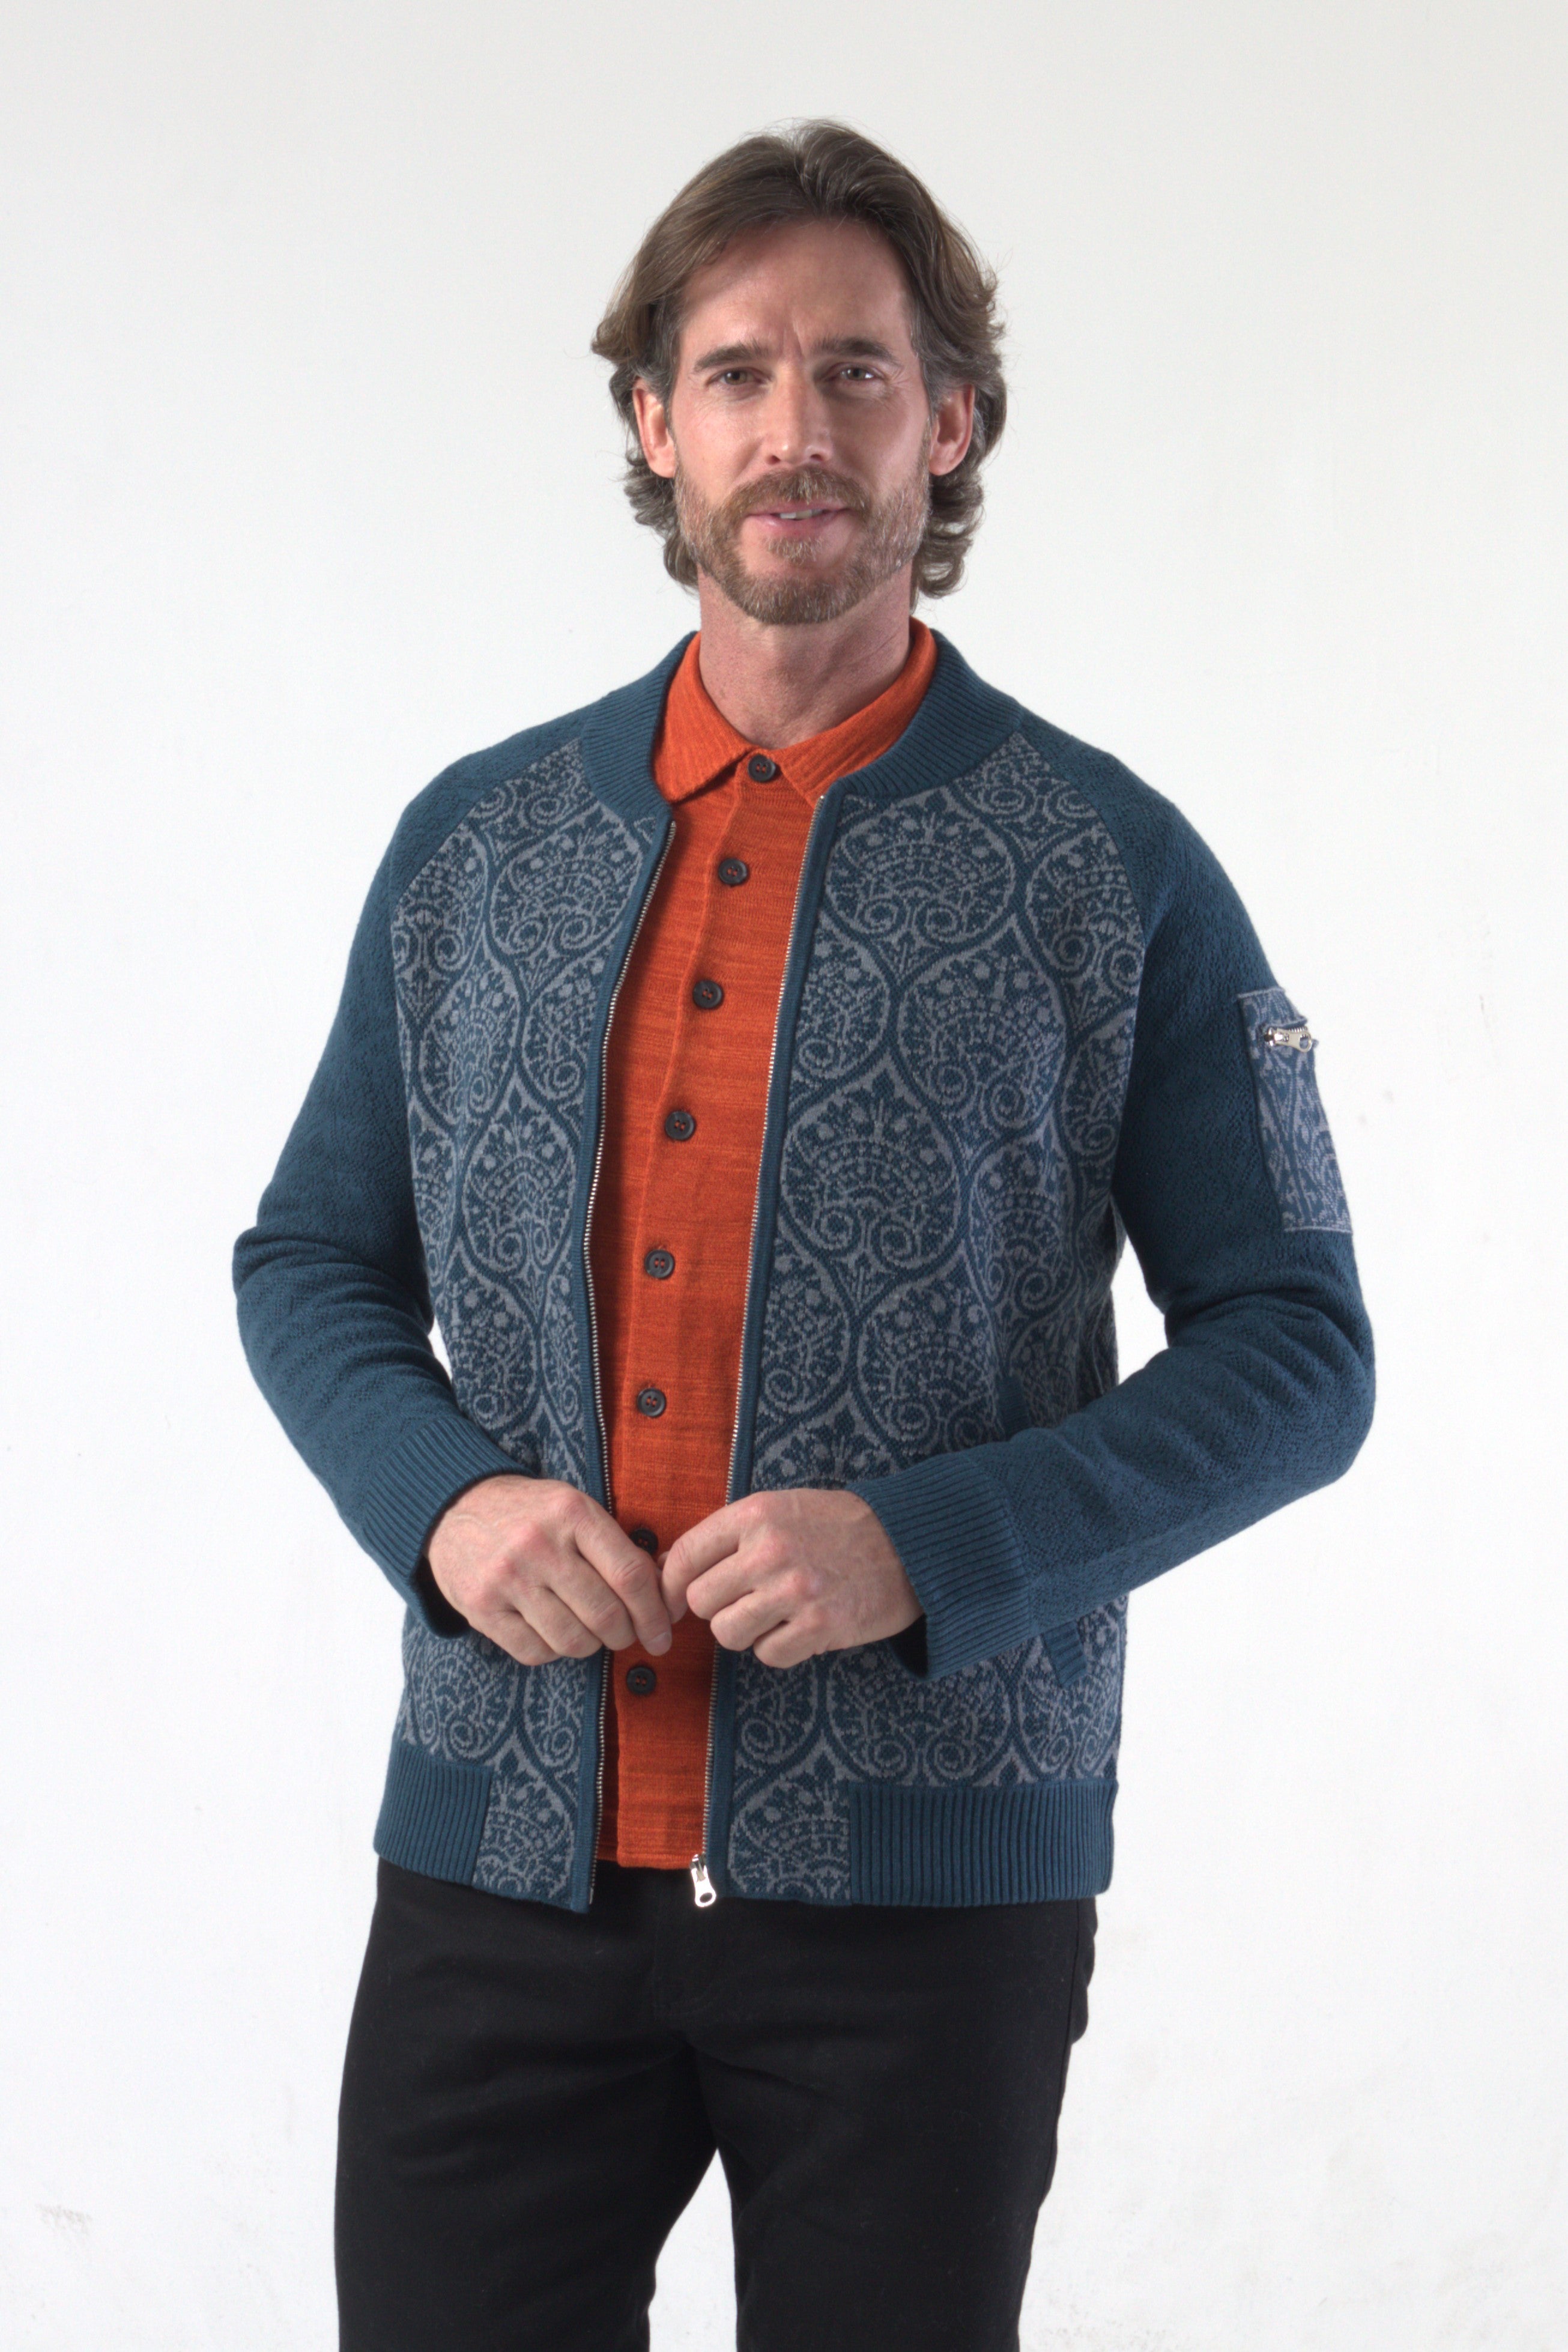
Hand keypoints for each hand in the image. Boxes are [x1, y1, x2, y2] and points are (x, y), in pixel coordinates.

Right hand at [426, 1476, 672, 1668]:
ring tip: (588, 1631)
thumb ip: (618, 1546)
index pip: (630, 1575)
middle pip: (606, 1614)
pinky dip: (554, 1651)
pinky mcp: (480, 1607)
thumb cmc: (531, 1513)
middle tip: (626, 1635)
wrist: (456, 1508)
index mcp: (572, 1513)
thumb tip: (666, 1592)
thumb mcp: (575, 1509)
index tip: (662, 1634)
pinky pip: (535, 1652)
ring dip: (591, 1645)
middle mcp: (539, 1545)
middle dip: (626, 1635)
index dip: (655, 1613)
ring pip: (573, 1640)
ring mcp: (507, 1578)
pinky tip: (553, 1631)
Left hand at [659, 1488, 920, 1669]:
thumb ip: (728, 1534)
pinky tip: (799, 1628)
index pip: (686, 1554)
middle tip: (744, 1601)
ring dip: (744, 1631)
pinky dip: (778, 1648)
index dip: (668, 1584)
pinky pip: (767, 1654)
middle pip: (700, 1600)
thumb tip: (665, 1567)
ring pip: (727, 1633)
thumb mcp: (780, 1509)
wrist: (908, 1544)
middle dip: (716, 1607)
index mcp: (756, 1513)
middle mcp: (770, 1550)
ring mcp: (795, 1591)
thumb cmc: (837, 1527)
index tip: (671, 1601)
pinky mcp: (819, 1627)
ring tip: (772, 1615)